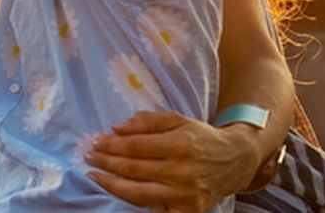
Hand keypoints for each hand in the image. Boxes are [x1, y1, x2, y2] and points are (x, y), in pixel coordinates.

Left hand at [85, 112, 260, 212]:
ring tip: (94, 176)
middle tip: (88, 157)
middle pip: (133, 169)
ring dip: (112, 185)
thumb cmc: (201, 138)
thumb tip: (116, 127)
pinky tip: (119, 198)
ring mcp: (186, 194)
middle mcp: (183, 171)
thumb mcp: (179, 120)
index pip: (135, 146)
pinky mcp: (189, 210)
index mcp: (180, 145)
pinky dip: (137, 208)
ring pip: (139, 193)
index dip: (111, 145)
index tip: (95, 142)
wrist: (236, 160)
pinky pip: (157, 212)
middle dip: (106, 162)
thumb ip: (148, 121)